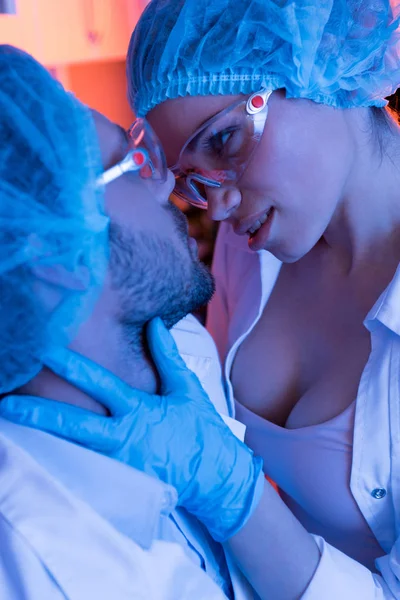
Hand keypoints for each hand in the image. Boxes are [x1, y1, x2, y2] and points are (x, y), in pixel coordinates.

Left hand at [0, 318, 263, 541]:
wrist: (215, 478)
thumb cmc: (200, 431)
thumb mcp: (186, 389)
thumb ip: (166, 356)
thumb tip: (154, 323)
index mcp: (137, 411)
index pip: (98, 383)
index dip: (70, 366)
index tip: (44, 351)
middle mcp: (121, 437)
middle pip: (71, 424)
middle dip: (36, 413)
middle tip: (4, 404)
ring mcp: (116, 463)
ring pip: (71, 447)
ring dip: (42, 435)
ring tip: (13, 422)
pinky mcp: (118, 480)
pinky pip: (84, 467)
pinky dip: (61, 456)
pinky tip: (38, 449)